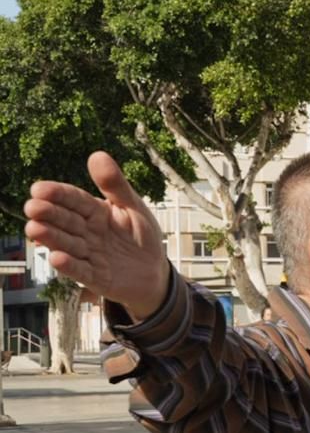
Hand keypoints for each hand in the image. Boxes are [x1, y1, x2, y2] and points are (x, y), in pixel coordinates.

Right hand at [23, 152, 170, 319]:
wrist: (154, 273)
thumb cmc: (141, 237)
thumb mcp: (134, 208)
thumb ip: (116, 185)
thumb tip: (97, 154)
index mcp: (95, 212)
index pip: (74, 200)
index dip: (58, 194)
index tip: (39, 188)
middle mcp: (87, 232)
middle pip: (65, 221)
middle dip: (49, 214)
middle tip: (33, 207)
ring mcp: (89, 255)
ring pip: (67, 245)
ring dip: (52, 238)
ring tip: (35, 229)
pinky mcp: (96, 277)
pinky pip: (81, 271)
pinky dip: (70, 266)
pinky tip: (57, 258)